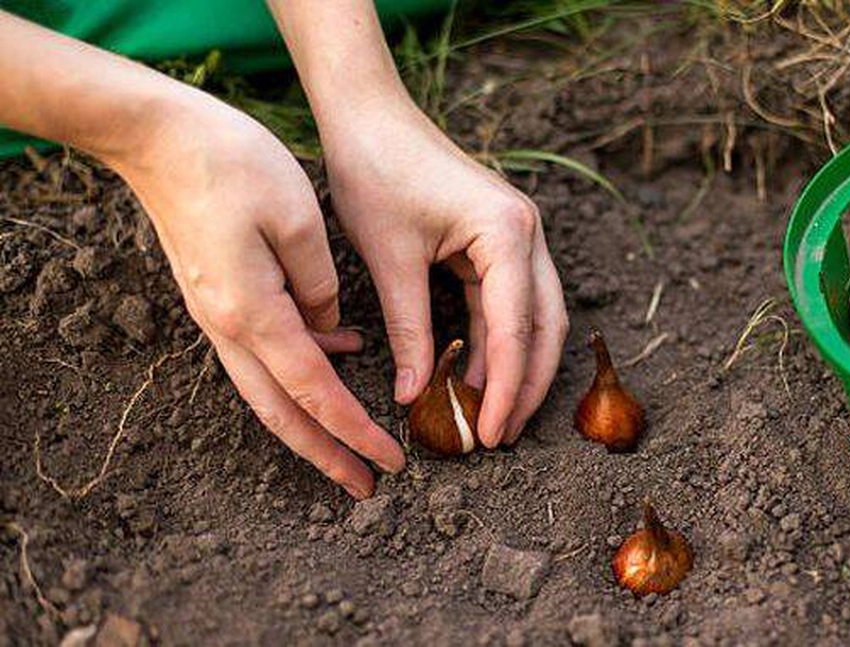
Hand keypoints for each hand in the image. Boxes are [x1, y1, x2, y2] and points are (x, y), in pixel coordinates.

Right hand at [109, 93, 404, 498]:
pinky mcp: (218, 297)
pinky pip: (262, 351)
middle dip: (326, 454)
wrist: (158, 136)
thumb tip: (332, 329)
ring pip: (267, 390)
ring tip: (352, 445)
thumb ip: (320, 285)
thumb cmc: (232, 163)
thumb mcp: (298, 218)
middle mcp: (228, 326)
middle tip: (366, 485)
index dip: (354, 432)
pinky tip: (340, 353)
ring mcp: (217, 314)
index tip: (390, 462)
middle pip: (281, 412)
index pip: (315, 392)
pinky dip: (299, 370)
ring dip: (310, 423)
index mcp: (254, 312)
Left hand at [322, 106, 568, 446]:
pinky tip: (476, 375)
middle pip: (545, 327)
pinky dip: (496, 342)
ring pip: (534, 318)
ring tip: (492, 416)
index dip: (507, 387)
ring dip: (516, 367)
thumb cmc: (376, 172)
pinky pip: (508, 302)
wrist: (369, 115)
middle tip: (501, 436)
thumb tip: (415, 395)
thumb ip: (410, 329)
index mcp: (507, 233)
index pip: (516, 328)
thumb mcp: (389, 259)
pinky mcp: (498, 241)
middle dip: (528, 385)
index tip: (492, 433)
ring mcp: (518, 236)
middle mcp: (526, 233)